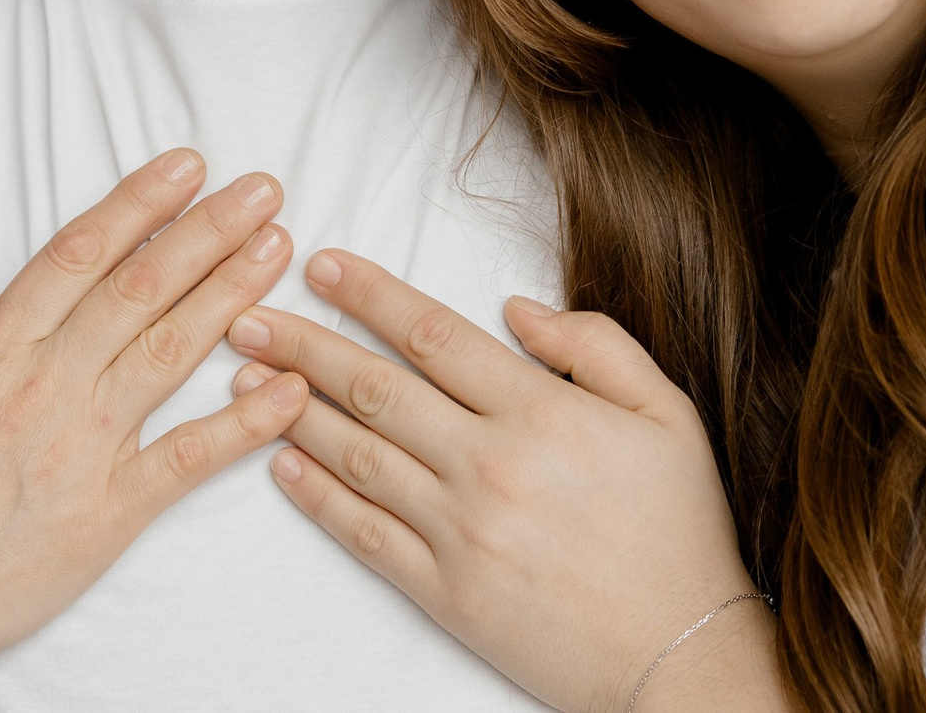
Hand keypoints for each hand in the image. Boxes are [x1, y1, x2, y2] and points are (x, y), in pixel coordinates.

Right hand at [0, 149, 308, 663]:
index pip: (80, 254)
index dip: (140, 204)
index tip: (189, 166)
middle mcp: (46, 385)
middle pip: (140, 289)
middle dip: (208, 232)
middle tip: (264, 190)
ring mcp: (83, 448)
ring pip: (170, 353)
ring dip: (231, 295)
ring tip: (278, 249)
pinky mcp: (107, 513)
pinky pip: (186, 458)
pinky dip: (243, 423)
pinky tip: (290, 388)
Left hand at [229, 251, 786, 712]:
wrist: (683, 658)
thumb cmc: (680, 533)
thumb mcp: (667, 414)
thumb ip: (596, 345)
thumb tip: (515, 308)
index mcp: (543, 412)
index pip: (435, 335)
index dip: (372, 295)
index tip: (322, 266)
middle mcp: (491, 465)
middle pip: (377, 387)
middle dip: (304, 344)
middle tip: (246, 315)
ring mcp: (461, 532)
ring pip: (358, 454)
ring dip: (291, 410)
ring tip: (242, 378)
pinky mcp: (446, 592)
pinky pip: (364, 534)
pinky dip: (317, 495)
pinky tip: (281, 463)